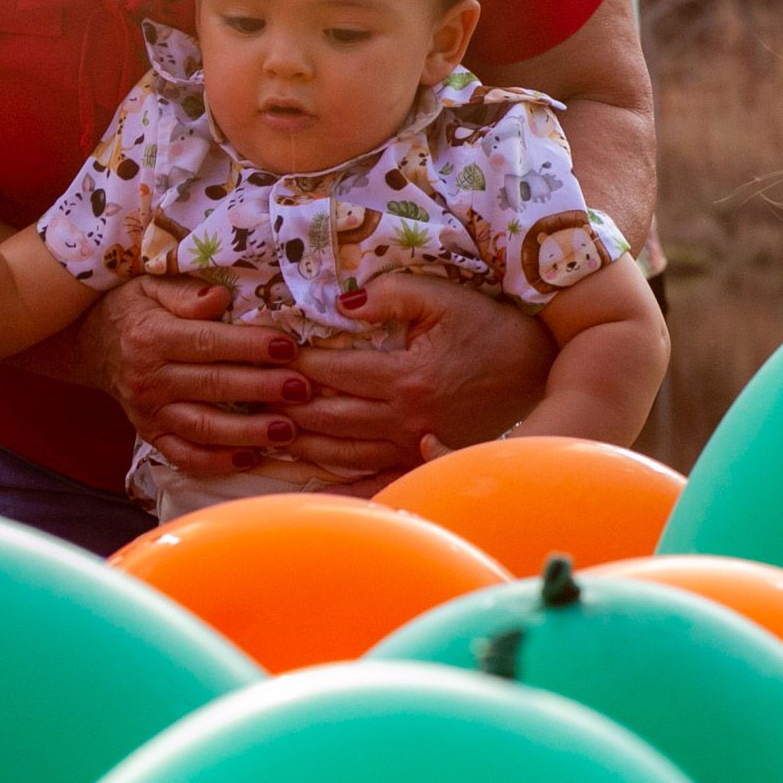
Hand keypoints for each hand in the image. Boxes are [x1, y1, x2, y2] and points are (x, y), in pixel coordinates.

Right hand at [78, 276, 320, 480]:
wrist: (89, 344)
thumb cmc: (132, 309)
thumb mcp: (150, 286)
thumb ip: (186, 294)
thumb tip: (220, 297)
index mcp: (151, 337)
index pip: (207, 342)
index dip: (249, 346)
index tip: (287, 347)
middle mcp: (149, 379)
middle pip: (212, 386)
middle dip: (260, 389)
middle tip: (302, 389)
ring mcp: (149, 412)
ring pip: (202, 427)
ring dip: (247, 432)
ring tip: (287, 431)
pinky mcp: (151, 435)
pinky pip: (185, 455)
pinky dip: (217, 462)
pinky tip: (252, 459)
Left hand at [283, 272, 552, 476]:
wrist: (537, 364)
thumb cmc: (487, 325)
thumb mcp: (441, 296)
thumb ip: (389, 294)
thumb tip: (342, 306)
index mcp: (404, 378)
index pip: (331, 373)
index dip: (292, 363)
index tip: (260, 354)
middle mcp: (404, 420)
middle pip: (327, 418)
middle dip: (283, 407)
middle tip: (245, 397)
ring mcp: (413, 445)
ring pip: (342, 453)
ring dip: (298, 446)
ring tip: (259, 436)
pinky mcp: (423, 458)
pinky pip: (373, 479)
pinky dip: (338, 486)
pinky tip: (307, 488)